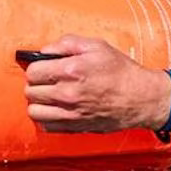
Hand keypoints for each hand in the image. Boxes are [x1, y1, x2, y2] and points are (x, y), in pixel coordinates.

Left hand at [23, 35, 166, 132]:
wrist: (140, 98)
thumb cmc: (120, 71)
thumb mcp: (97, 46)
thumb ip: (67, 43)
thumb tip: (45, 50)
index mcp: (71, 70)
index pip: (33, 72)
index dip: (36, 68)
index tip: (43, 68)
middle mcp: (67, 94)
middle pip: (30, 91)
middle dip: (36, 84)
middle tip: (47, 81)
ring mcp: (70, 113)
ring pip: (34, 111)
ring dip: (38, 102)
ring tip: (49, 96)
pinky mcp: (74, 127)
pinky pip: (46, 126)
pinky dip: (47, 118)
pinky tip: (56, 109)